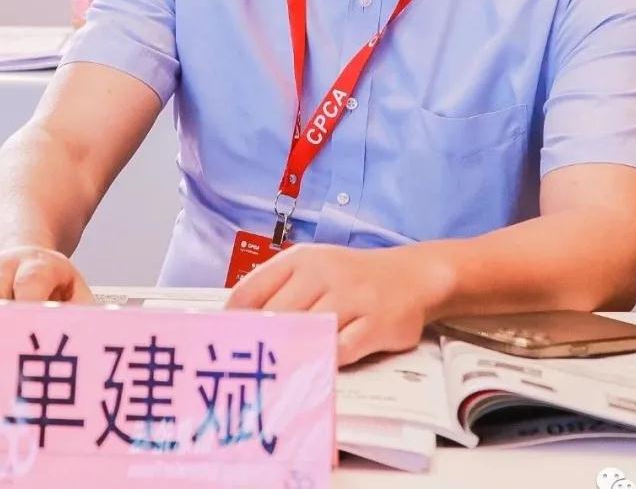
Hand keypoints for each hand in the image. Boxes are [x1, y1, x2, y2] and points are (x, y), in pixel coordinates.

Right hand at [0, 245, 93, 357]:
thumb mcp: (75, 290)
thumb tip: (92, 346)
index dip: (28, 309)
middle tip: (1, 365)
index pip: (30, 282)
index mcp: (37, 265)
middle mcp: (1, 268)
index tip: (30, 337)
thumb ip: (83, 315)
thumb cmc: (49, 282)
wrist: (22, 254)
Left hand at [225, 243, 451, 365]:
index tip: (222, 346)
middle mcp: (324, 274)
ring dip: (291, 355)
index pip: (251, 291)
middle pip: (276, 315)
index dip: (231, 323)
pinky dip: (326, 362)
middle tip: (246, 370)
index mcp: (301, 260)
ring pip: (307, 331)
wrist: (413, 275)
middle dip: (260, 344)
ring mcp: (352, 297)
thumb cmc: (354, 278)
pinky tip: (317, 370)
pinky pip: (341, 349)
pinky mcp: (376, 323)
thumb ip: (279, 291)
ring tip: (276, 375)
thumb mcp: (314, 270)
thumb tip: (237, 325)